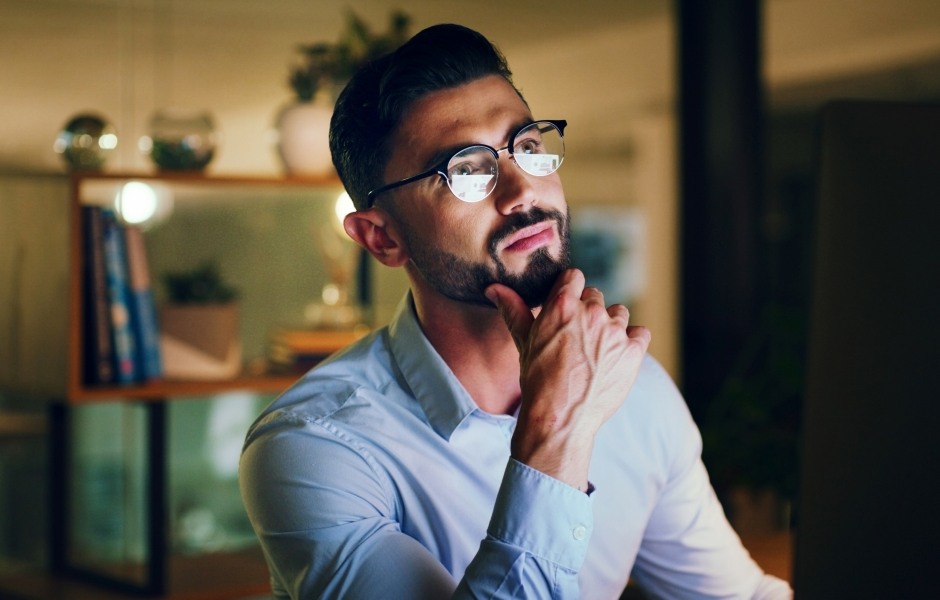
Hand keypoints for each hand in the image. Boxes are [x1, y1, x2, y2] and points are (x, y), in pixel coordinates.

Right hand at [485, 269, 650, 489]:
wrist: (560, 417)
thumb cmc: (537, 379)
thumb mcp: (523, 340)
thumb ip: (512, 308)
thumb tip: (494, 288)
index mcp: (563, 304)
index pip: (574, 277)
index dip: (569, 291)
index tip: (566, 306)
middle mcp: (592, 313)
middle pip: (595, 296)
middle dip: (587, 311)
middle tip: (577, 337)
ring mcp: (615, 331)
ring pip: (619, 313)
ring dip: (610, 325)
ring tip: (596, 349)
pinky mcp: (633, 351)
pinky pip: (640, 333)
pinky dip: (631, 341)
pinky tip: (617, 355)